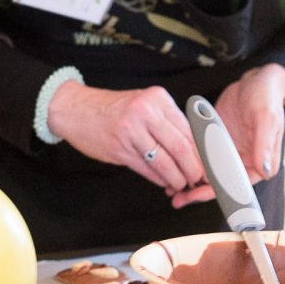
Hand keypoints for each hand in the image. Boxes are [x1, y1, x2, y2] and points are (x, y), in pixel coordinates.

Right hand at [48, 81, 204, 192]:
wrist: (73, 109)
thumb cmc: (110, 108)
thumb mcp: (142, 104)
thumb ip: (166, 122)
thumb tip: (195, 151)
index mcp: (157, 98)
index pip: (190, 129)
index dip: (203, 152)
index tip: (211, 165)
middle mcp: (145, 112)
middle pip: (181, 148)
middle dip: (194, 170)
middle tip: (199, 180)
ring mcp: (130, 130)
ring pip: (165, 162)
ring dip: (176, 178)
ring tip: (181, 184)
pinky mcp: (119, 148)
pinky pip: (146, 169)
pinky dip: (158, 179)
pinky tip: (163, 182)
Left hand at [171, 64, 284, 208]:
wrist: (256, 81)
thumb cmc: (265, 98)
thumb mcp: (265, 118)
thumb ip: (264, 144)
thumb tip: (263, 169)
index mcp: (258, 160)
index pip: (236, 183)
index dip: (217, 191)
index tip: (197, 195)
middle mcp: (241, 159)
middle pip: (218, 182)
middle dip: (197, 191)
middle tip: (177, 197)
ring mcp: (226, 150)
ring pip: (206, 171)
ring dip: (189, 180)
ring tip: (170, 188)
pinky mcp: (214, 140)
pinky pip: (200, 155)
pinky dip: (187, 162)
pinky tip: (172, 165)